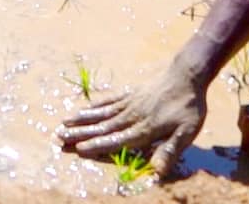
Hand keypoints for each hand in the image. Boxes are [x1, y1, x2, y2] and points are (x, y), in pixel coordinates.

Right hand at [58, 65, 207, 175]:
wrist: (186, 75)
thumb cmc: (188, 107)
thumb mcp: (186, 132)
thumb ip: (169, 151)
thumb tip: (157, 172)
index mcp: (144, 129)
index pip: (117, 140)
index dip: (98, 145)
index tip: (79, 149)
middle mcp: (132, 116)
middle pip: (103, 127)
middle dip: (81, 133)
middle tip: (60, 137)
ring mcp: (129, 103)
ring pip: (102, 113)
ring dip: (83, 119)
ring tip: (64, 123)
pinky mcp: (130, 93)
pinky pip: (109, 100)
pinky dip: (96, 105)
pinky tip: (85, 108)